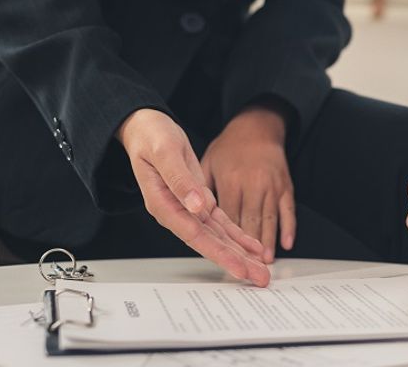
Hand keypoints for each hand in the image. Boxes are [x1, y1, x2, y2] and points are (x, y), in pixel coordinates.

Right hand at [117, 109, 268, 285]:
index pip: (195, 236)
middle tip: (260, 278)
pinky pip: (221, 224)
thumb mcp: (164, 153)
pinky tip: (252, 248)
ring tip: (261, 270)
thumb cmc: (151, 138)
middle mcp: (177, 213)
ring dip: (241, 254)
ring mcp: (188, 210)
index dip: (219, 253)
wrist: (146, 129)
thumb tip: (196, 206)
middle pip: (210, 243)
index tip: (239, 267)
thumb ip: (180, 181)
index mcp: (164, 205)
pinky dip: (237, 236)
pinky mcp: (199, 201)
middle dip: (236, 262)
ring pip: (218, 237)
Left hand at [202, 105, 294, 263]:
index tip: (225, 258)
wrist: (257, 126)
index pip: (227, 218)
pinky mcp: (284, 186)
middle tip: (249, 270)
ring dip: (267, 243)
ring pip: (268, 220)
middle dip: (248, 250)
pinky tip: (284, 244)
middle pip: (249, 223)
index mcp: (231, 180)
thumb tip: (197, 212)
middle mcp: (254, 184)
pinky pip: (287, 210)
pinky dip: (287, 228)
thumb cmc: (229, 146)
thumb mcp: (207, 162)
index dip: (226, 240)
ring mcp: (271, 186)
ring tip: (264, 264)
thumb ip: (198, 187)